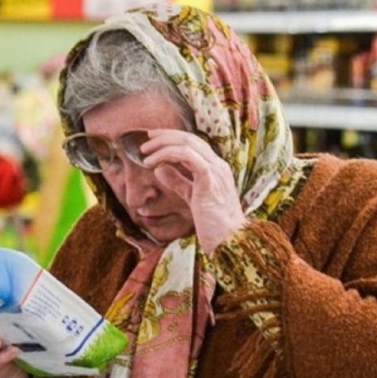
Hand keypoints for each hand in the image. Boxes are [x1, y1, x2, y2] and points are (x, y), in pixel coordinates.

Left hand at [143, 129, 246, 252]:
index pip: (194, 143)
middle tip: (145, 142)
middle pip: (190, 138)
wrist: (231, 241)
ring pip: (188, 144)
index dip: (172, 137)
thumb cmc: (214, 225)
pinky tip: (153, 163)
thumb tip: (160, 169)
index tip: (153, 140)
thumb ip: (178, 182)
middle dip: (165, 136)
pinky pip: (188, 157)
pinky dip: (168, 154)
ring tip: (145, 153)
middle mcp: (218, 165)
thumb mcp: (192, 198)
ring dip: (163, 144)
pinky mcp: (209, 180)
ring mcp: (216, 171)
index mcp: (216, 168)